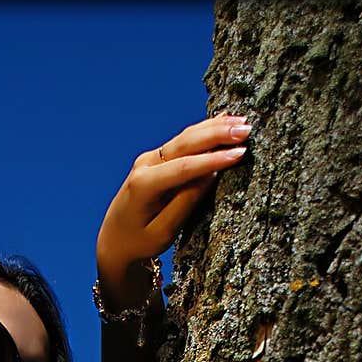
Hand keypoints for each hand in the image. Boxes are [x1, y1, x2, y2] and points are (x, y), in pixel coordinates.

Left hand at [96, 113, 250, 308]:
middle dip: (217, 135)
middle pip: (186, 144)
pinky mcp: (156, 159)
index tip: (240, 153)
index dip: (213, 160)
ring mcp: (150, 159)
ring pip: (186, 138)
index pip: (184, 168)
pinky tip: (223, 119)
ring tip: (242, 122)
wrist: (115, 240)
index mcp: (143, 186)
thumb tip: (209, 176)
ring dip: (215, 127)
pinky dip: (204, 129)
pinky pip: (183, 141)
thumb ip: (184, 204)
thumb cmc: (139, 243)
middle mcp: (145, 166)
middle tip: (247, 130)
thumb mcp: (162, 233)